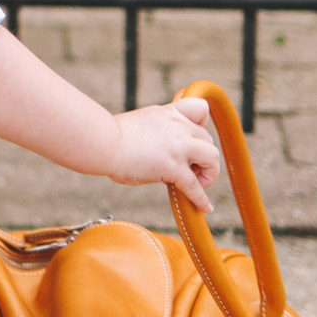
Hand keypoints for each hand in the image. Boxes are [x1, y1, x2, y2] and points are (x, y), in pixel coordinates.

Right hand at [105, 96, 222, 208]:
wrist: (104, 142)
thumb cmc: (112, 136)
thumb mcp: (140, 123)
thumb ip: (155, 132)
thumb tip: (156, 149)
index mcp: (169, 113)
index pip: (200, 109)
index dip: (202, 125)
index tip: (194, 139)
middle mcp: (178, 126)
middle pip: (208, 139)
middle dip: (204, 156)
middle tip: (191, 170)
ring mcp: (178, 146)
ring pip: (212, 157)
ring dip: (209, 173)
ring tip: (198, 184)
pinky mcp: (173, 167)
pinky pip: (195, 186)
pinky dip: (202, 198)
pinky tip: (205, 207)